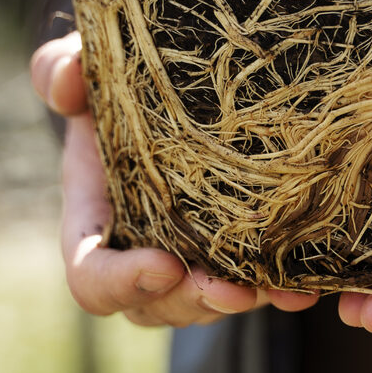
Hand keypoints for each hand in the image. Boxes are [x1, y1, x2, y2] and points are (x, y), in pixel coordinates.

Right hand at [30, 32, 319, 326]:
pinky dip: (281, 291)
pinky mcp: (234, 254)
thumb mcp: (87, 66)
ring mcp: (188, 259)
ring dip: (245, 302)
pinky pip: (254, 288)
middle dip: (194, 302)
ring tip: (284, 289)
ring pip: (208, 306)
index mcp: (95, 220)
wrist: (168, 85)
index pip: (92, 277)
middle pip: (157, 306)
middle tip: (233, 290)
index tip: (163, 265)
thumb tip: (66, 82)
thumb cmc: (118, 81)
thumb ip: (62, 69)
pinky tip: (309, 288)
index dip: (121, 282)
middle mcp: (138, 251)